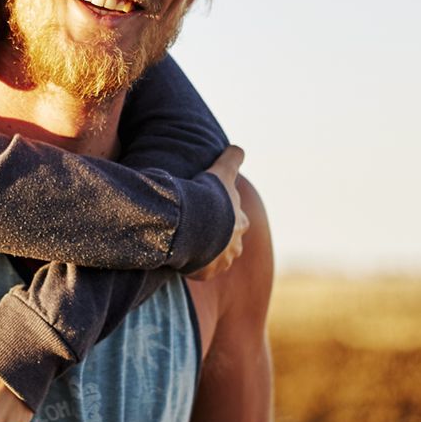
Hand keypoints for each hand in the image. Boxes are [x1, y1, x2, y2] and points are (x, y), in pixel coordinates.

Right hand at [189, 145, 247, 283]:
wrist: (195, 223)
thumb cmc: (211, 197)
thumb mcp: (222, 172)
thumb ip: (232, 159)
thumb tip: (238, 148)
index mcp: (240, 223)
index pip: (238, 222)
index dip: (226, 218)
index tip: (213, 214)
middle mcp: (236, 245)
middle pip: (229, 245)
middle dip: (218, 241)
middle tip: (199, 233)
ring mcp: (221, 262)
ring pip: (215, 260)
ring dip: (205, 255)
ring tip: (187, 246)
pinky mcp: (206, 273)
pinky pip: (199, 272)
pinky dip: (192, 268)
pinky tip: (180, 258)